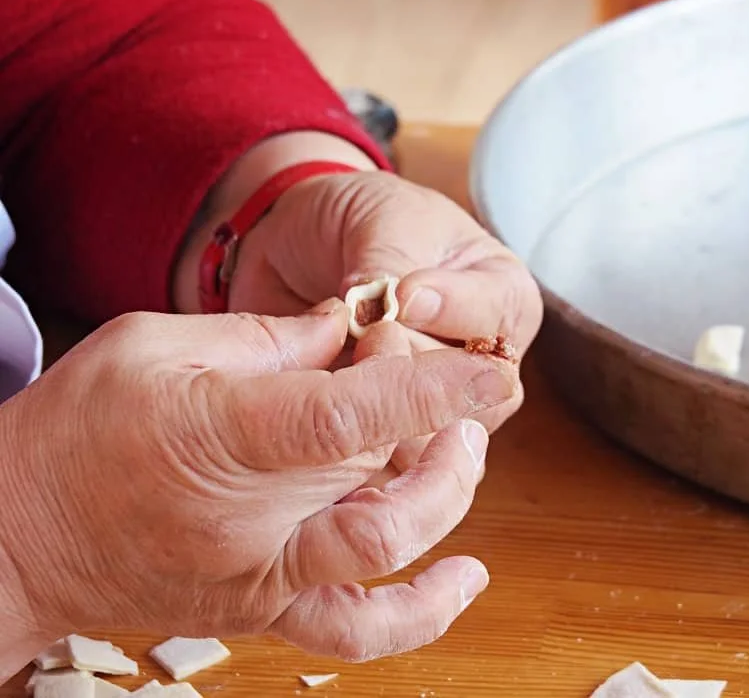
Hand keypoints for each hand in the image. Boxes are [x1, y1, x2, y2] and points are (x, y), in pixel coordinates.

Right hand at [0, 302, 517, 678]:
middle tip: (466, 404)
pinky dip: (422, 613)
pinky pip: (354, 630)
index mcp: (224, 436)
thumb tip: (351, 328)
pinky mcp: (264, 610)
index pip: (352, 414)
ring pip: (384, 560)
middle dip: (446, 443)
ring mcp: (261, 576)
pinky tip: (467, 577)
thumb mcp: (155, 345)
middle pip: (383, 491)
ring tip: (462, 456)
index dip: (434, 390)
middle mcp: (251, 520)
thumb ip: (266, 335)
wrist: (18, 535)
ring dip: (445, 505)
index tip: (491, 369)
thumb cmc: (79, 428)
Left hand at [232, 168, 541, 426]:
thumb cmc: (357, 219)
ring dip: (380, 413)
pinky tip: (321, 413)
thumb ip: (394, 264)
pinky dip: (351, 448)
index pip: (498, 323)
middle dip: (410, 369)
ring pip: (433, 438)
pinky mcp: (390, 434)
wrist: (294, 245)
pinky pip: (384, 463)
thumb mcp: (383, 219)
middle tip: (363, 337)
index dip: (450, 312)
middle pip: (474, 395)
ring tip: (338, 371)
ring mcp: (440, 403)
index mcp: (503, 296)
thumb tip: (396, 307)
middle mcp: (482, 359)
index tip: (403, 294)